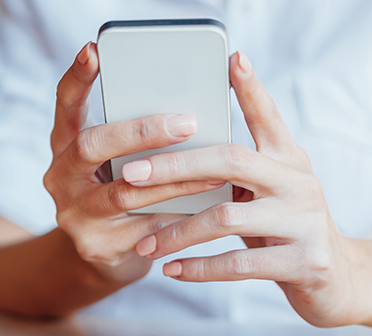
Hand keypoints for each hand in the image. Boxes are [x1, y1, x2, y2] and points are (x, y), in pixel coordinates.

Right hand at [45, 42, 225, 283]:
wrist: (103, 255)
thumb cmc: (120, 191)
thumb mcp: (116, 161)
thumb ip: (134, 139)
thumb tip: (190, 108)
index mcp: (64, 145)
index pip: (65, 104)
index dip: (78, 77)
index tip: (94, 51)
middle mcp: (61, 176)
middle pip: (91, 146)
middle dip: (140, 132)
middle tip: (186, 123)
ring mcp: (74, 214)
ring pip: (125, 192)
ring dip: (173, 180)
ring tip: (214, 172)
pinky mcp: (96, 246)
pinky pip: (144, 228)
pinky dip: (177, 218)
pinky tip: (207, 212)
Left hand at [131, 52, 370, 326]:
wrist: (335, 279)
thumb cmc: (282, 225)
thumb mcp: (267, 190)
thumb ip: (235, 168)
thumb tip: (174, 146)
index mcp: (288, 160)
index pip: (267, 117)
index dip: (251, 89)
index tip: (231, 59)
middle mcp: (299, 183)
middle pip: (229, 161)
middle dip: (173, 166)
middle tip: (129, 176)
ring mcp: (304, 222)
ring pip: (225, 217)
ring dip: (176, 232)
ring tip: (145, 244)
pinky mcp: (303, 262)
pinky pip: (238, 263)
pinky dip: (199, 268)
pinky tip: (171, 270)